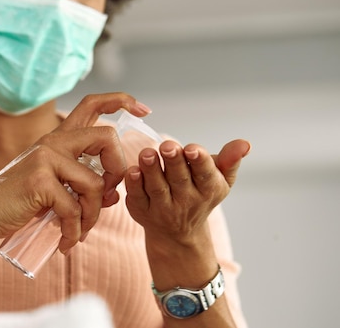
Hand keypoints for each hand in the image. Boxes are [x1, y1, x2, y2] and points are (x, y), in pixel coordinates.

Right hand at [0, 92, 150, 252]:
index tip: (144, 111)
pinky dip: (74, 231)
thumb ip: (81, 185)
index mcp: (56, 139)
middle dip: (119, 170)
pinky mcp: (39, 180)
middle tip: (109, 196)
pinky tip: (66, 242)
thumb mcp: (52, 188)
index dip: (122, 101)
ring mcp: (45, 158)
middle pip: (106, 137)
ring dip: (93, 216)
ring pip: (95, 184)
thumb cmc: (16, 201)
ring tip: (80, 232)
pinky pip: (74, 209)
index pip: (92, 105)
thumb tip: (114, 194)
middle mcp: (53, 142)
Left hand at [124, 139, 249, 246]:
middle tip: (167, 145)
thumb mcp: (220, 179)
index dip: (199, 161)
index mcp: (208, 190)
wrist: (179, 233)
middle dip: (174, 161)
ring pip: (157, 188)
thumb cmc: (201, 194)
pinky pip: (137, 197)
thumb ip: (230, 160)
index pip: (205, 174)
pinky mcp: (142, 212)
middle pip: (179, 179)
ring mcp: (163, 209)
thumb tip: (244, 143)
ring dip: (151, 170)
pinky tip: (132, 170)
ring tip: (147, 153)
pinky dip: (133, 185)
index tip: (193, 148)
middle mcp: (186, 202)